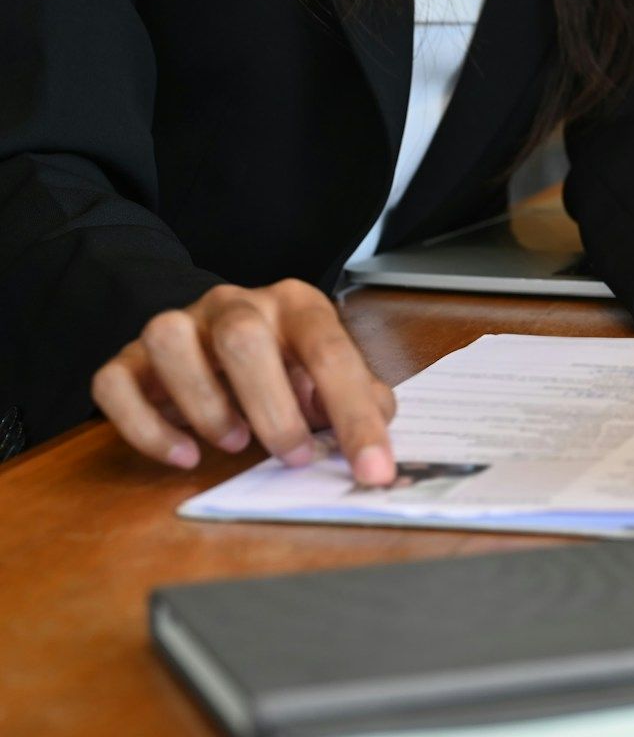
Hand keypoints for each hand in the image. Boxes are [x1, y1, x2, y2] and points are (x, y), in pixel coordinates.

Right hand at [91, 280, 396, 484]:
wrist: (214, 335)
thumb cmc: (284, 362)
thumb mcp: (327, 376)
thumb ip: (357, 397)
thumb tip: (377, 428)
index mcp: (296, 305)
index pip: (330, 352)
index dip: (354, 415)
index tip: (372, 470)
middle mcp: (235, 305)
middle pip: (243, 338)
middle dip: (272, 406)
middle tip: (292, 456)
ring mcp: (178, 325)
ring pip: (169, 341)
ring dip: (203, 404)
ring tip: (234, 444)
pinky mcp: (129, 358)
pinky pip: (115, 383)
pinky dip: (145, 427)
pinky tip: (183, 454)